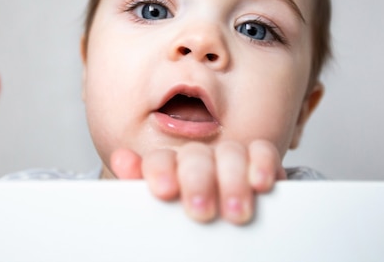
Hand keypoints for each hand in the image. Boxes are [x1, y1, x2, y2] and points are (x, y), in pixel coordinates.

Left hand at [110, 140, 285, 224]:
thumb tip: (121, 160)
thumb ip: (139, 191)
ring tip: (235, 212)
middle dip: (198, 180)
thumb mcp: (157, 215)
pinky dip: (262, 164)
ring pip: (230, 152)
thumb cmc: (180, 222)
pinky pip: (262, 151)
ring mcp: (228, 160)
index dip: (160, 170)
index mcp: (168, 170)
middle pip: (195, 155)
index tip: (163, 190)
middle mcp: (197, 160)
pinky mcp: (258, 163)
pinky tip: (260, 183)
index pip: (160, 160)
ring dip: (233, 179)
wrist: (214, 232)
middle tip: (200, 211)